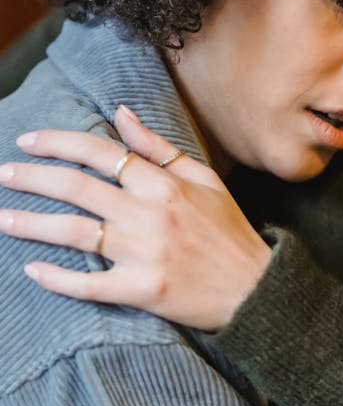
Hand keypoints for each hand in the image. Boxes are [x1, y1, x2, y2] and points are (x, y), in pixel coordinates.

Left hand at [0, 105, 270, 328]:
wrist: (254, 289)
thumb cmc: (228, 231)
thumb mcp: (203, 178)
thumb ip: (158, 147)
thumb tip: (120, 114)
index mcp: (163, 183)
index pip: (100, 152)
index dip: (59, 143)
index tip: (28, 142)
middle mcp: (149, 214)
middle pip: (76, 188)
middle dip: (32, 178)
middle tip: (3, 174)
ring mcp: (144, 254)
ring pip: (74, 233)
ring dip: (32, 223)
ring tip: (3, 218)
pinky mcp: (142, 291)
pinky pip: (89, 284)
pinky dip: (58, 278)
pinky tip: (33, 269)